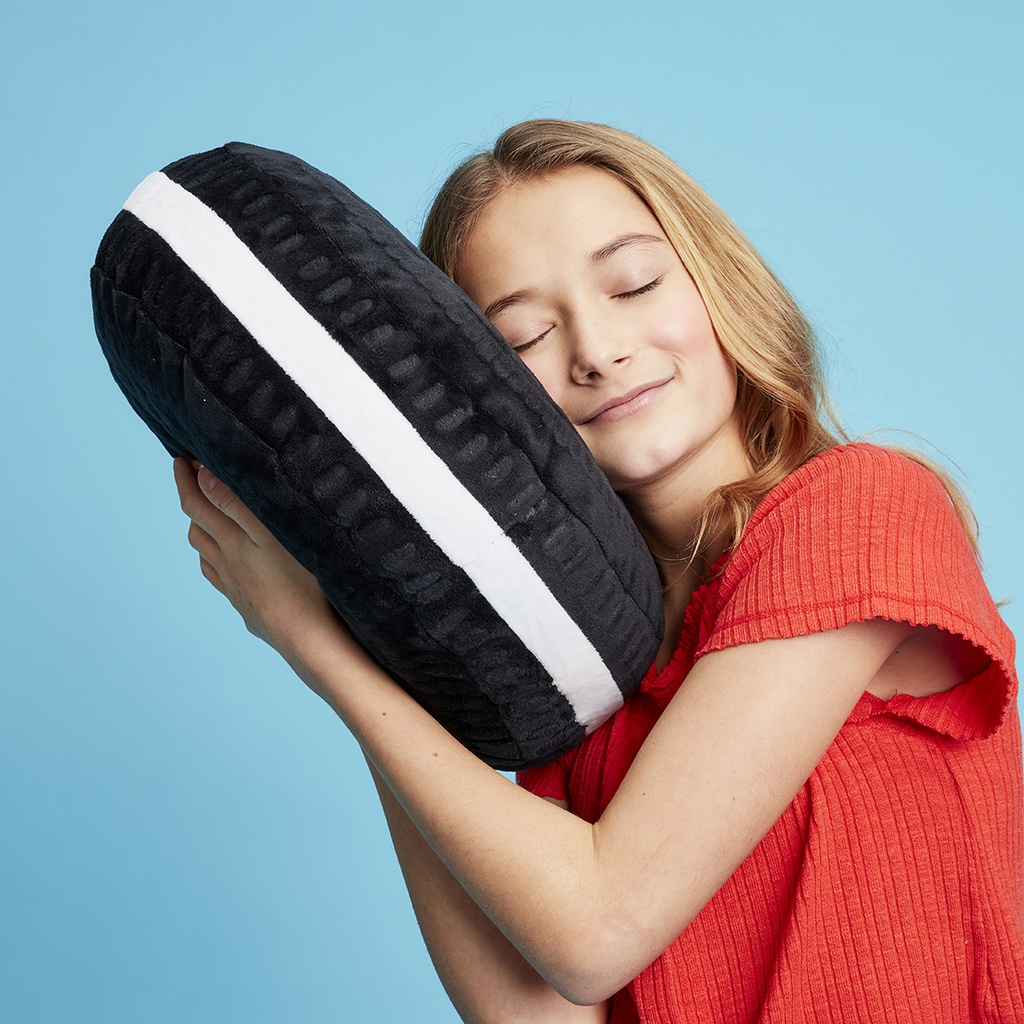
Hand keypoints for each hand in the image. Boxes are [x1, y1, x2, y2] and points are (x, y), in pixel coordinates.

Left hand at [172, 458, 338, 660]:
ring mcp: (235, 590)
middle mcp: (227, 566)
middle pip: (197, 530)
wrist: (309, 638)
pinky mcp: (248, 608)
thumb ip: (236, 505)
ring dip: (202, 533)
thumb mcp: (272, 534)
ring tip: (210, 520)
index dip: (185, 481)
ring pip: (206, 557)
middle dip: (193, 503)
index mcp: (231, 543)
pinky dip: (215, 562)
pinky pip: (220, 580)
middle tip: (198, 483)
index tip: (180, 460)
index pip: (197, 505)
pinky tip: (227, 563)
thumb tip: (203, 478)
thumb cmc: (301, 584)